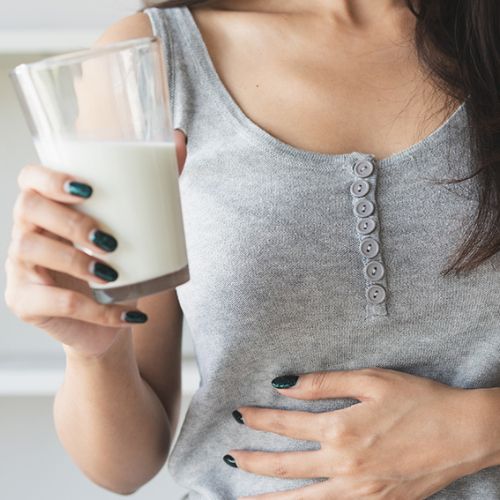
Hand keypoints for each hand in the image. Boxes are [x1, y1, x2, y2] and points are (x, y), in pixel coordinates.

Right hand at [4, 130, 186, 358]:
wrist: (110, 320)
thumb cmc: (120, 266)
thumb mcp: (135, 227)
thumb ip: (155, 184)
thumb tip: (180, 139)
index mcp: (50, 208)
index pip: (29, 178)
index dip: (49, 178)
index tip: (88, 189)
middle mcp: (27, 232)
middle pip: (28, 209)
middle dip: (70, 221)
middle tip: (109, 241)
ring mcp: (20, 268)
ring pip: (31, 251)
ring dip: (76, 261)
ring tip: (113, 274)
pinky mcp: (25, 303)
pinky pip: (53, 302)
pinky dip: (97, 311)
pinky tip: (131, 314)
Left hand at [225, 367, 494, 498]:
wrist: (464, 433)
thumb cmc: (418, 401)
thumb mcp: (370, 380)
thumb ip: (323, 384)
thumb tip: (284, 385)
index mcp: (341, 429)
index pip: (285, 425)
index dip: (258, 420)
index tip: (238, 415)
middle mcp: (344, 464)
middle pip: (285, 466)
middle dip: (253, 462)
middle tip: (229, 459)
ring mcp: (360, 490)